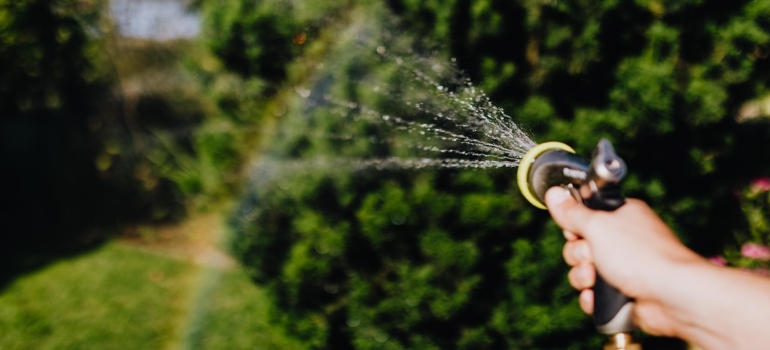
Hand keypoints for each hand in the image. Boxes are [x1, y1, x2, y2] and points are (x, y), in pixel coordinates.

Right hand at [544, 187, 704, 337]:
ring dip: (582, 277)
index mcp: (622, 216)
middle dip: (577, 255)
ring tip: (595, 279)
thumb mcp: (598, 226)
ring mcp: (624, 267)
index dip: (574, 225)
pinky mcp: (623, 291)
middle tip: (590, 256)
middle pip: (580, 244)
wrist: (671, 295)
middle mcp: (624, 240)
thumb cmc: (641, 255)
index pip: (585, 215)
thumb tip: (554, 193)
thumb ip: (572, 212)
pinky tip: (597, 297)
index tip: (574, 231)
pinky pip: (594, 293)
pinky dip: (592, 297)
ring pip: (584, 270)